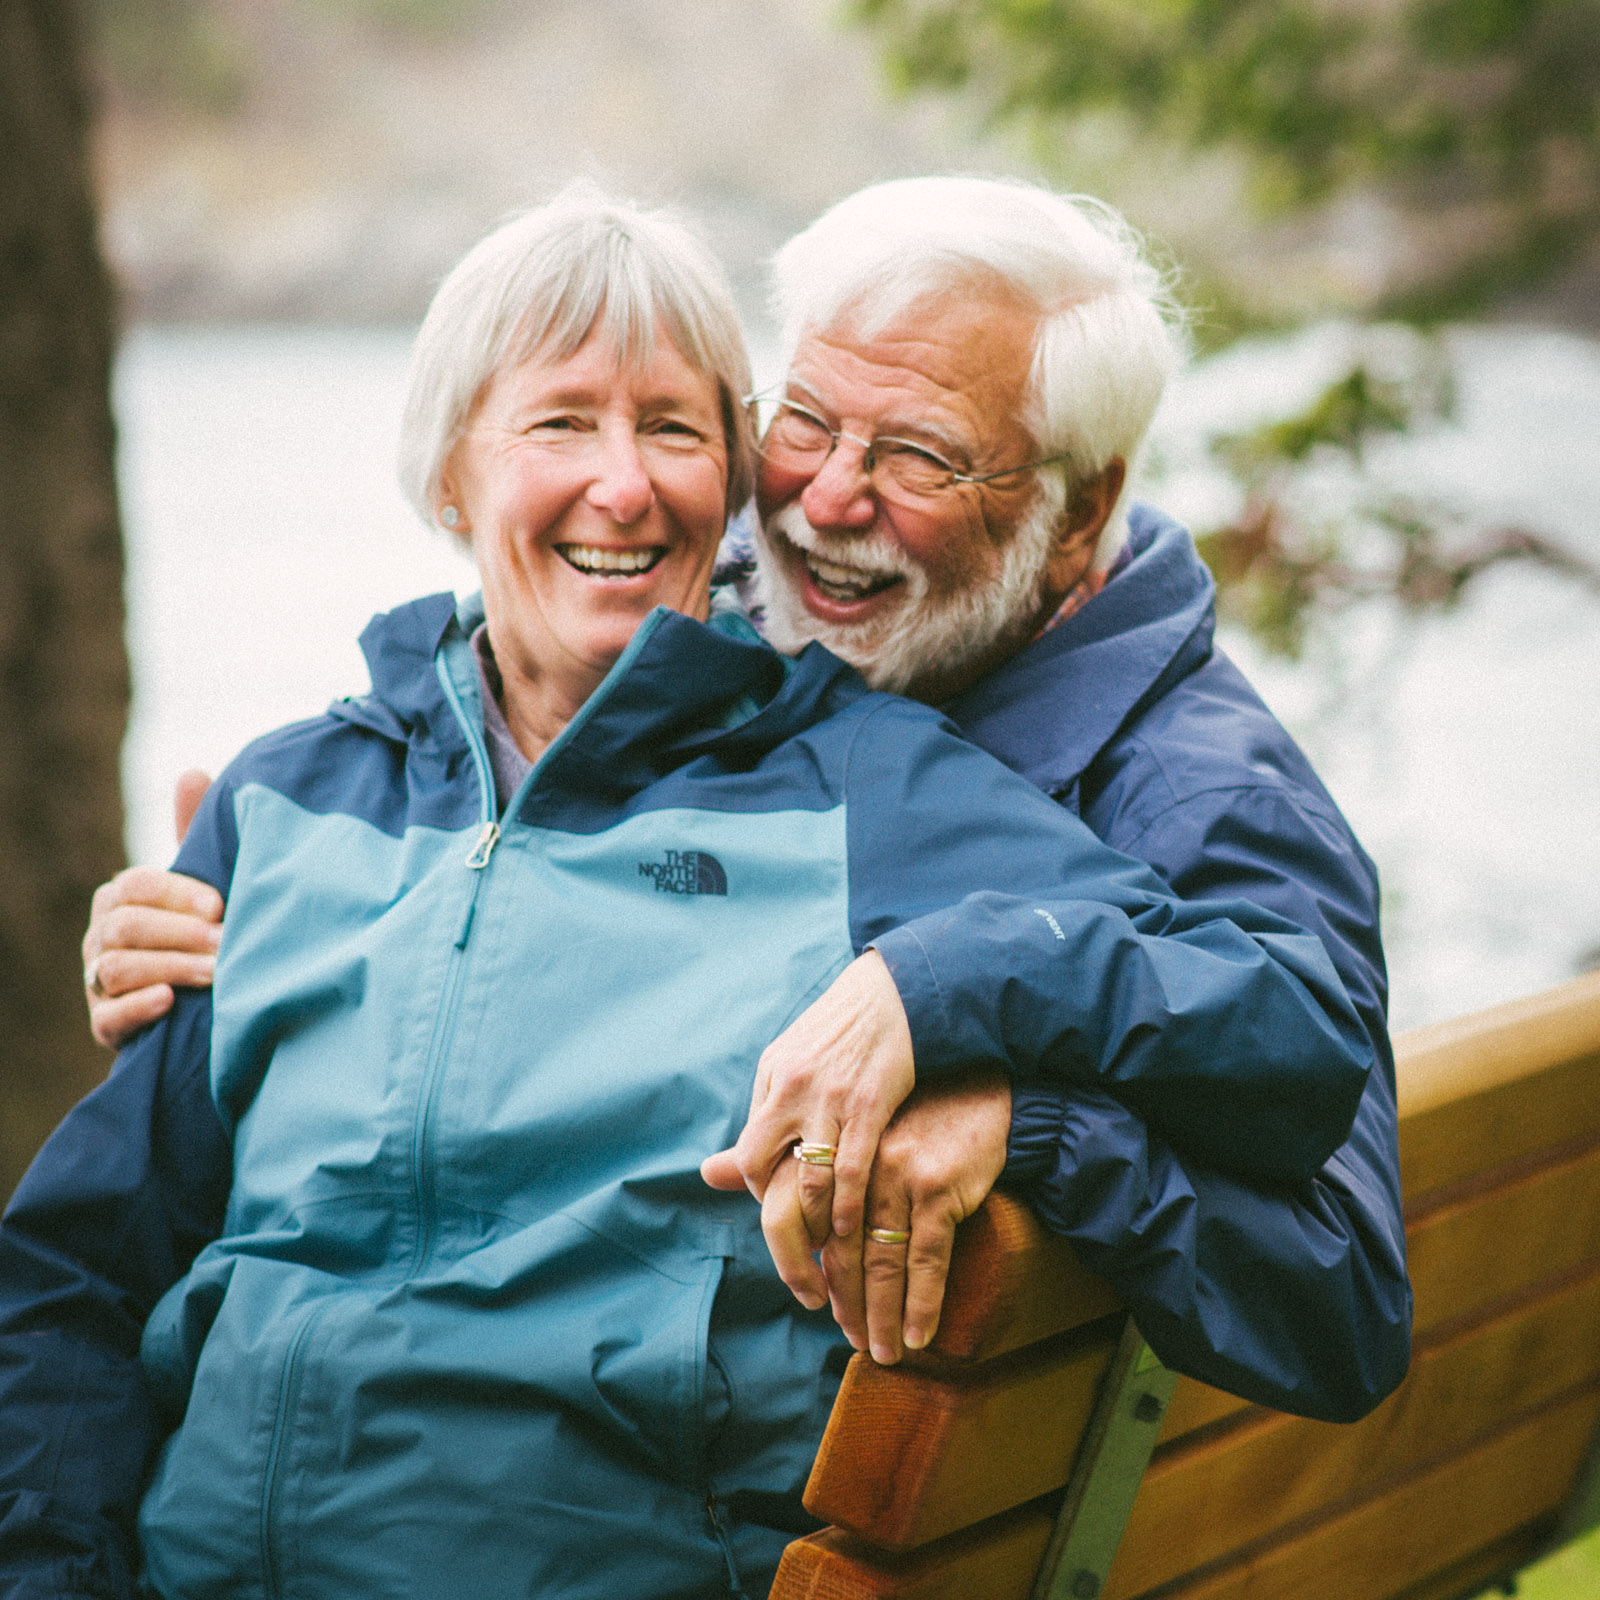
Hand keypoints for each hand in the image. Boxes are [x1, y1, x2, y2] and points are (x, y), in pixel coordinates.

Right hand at [83, 770, 220, 1048]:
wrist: (210, 999)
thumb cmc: (207, 930)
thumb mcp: (205, 886)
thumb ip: (195, 835)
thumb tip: (192, 773)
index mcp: (123, 897)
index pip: (135, 886)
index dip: (176, 894)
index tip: (221, 905)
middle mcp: (102, 936)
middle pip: (125, 927)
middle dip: (179, 934)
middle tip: (226, 942)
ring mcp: (99, 982)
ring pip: (117, 969)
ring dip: (170, 969)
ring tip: (216, 974)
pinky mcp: (106, 1025)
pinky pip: (108, 1019)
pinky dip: (139, 1009)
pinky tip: (170, 1003)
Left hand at [700, 949, 914, 1243]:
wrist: (897, 994)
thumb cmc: (845, 1029)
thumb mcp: (795, 1055)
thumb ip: (770, 1102)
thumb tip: (736, 1153)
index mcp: (774, 1075)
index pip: (748, 1150)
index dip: (758, 1188)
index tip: (780, 1205)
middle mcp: (792, 1088)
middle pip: (760, 1167)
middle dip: (776, 1208)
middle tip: (796, 1234)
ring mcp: (830, 1099)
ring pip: (808, 1179)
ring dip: (812, 1219)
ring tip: (822, 1244)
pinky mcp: (869, 1107)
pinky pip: (851, 1171)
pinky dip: (846, 1207)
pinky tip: (848, 1228)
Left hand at [822, 1073, 1010, 1363]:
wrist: (973, 1083)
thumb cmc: (908, 1115)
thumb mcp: (849, 1130)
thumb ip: (794, 1163)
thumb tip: (719, 1179)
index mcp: (827, 1152)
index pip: (799, 1224)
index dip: (807, 1272)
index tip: (818, 1305)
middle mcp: (855, 1166)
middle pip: (842, 1252)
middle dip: (848, 1305)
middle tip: (855, 1341)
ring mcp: (896, 1176)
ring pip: (883, 1262)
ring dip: (883, 1315)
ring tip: (886, 1351)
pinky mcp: (937, 1186)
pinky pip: (926, 1258)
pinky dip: (923, 1302)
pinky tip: (921, 1333)